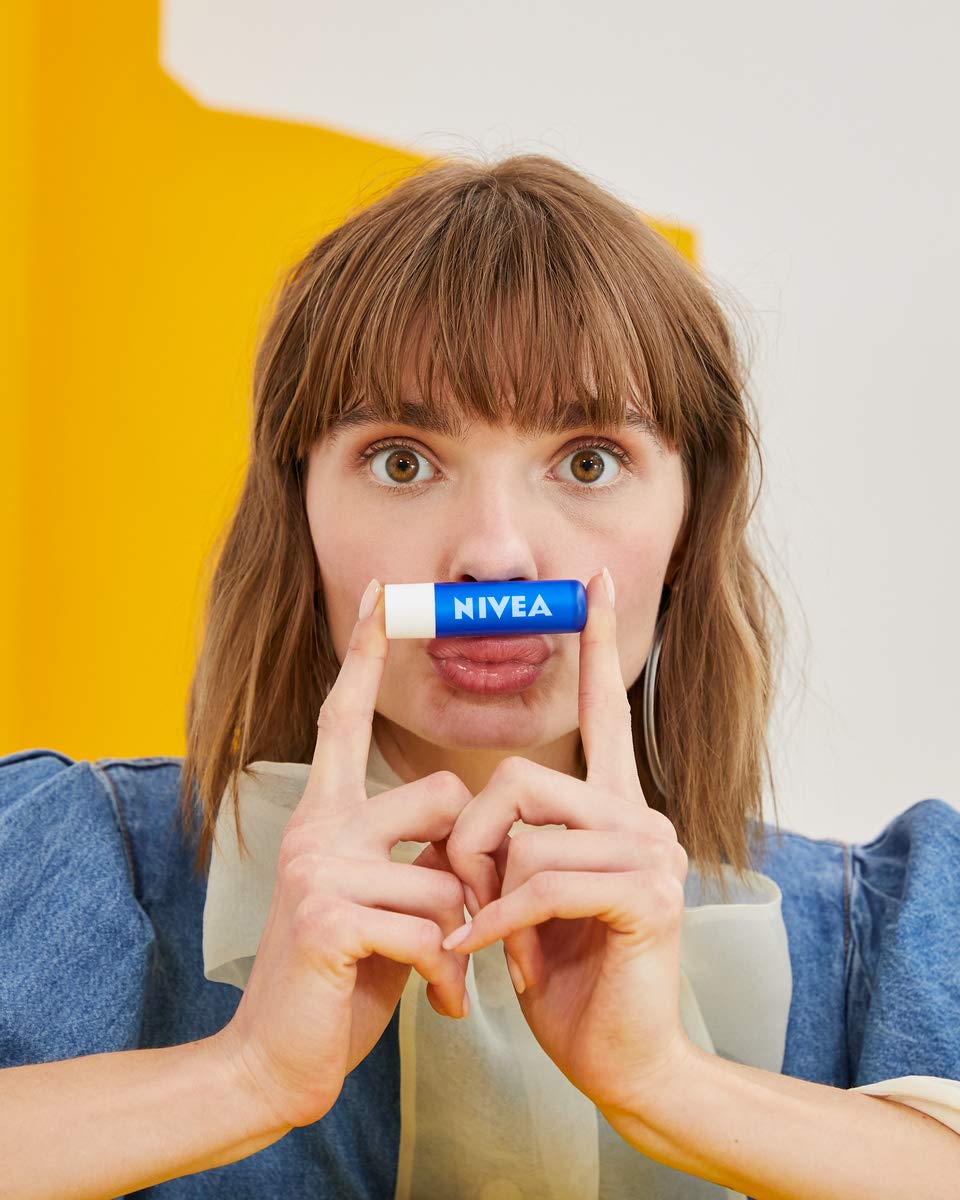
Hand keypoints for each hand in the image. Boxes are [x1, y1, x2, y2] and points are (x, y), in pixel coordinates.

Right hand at [210, 579, 487, 1131]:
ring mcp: (318, 868)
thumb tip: (468, 839)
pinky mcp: (329, 916)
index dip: (365, 654)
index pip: (346, 716)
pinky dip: (450, 975)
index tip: (384, 592)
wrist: (277, 1063)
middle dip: (472, 861)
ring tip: (444, 975)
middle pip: (442, 793)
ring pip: (448, 872)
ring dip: (463, 934)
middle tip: (464, 924)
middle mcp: (315, 826)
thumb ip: (411, 858)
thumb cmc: (342, 978)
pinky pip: (433, 926)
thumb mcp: (381, 904)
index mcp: (325, 814)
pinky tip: (438, 1005)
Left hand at [440, 568, 695, 1114]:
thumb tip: (477, 813)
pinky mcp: (646, 898)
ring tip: (495, 938)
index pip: (604, 713)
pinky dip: (497, 923)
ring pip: (526, 835)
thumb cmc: (567, 974)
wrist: (619, 1060)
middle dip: (474, 842)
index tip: (589, 585)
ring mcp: (651, 855)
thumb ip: (515, 841)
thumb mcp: (527, 895)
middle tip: (469, 900)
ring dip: (487, 893)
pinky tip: (489, 955)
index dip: (595, 648)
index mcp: (614, 809)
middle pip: (521, 779)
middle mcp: (641, 817)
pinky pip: (539, 883)